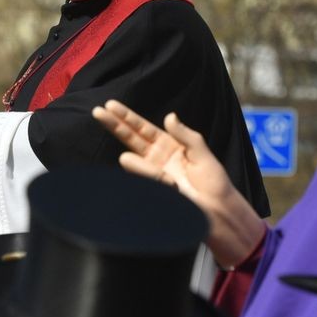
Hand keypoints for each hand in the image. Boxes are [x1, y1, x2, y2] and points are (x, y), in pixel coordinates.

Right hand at [92, 100, 265, 266]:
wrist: (218, 211)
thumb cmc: (215, 183)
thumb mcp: (203, 154)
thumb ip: (186, 135)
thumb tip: (169, 116)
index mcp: (170, 145)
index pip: (144, 128)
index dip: (128, 117)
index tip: (111, 106)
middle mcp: (158, 158)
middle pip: (132, 137)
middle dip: (115, 124)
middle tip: (98, 111)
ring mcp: (154, 173)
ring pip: (134, 155)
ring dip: (124, 142)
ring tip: (115, 130)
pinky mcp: (155, 187)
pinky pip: (144, 174)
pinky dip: (139, 167)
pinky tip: (131, 161)